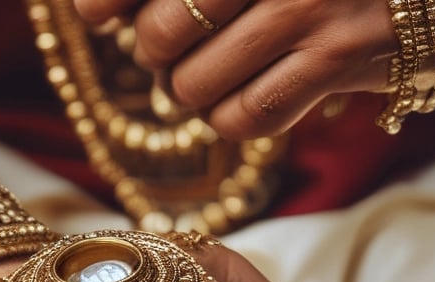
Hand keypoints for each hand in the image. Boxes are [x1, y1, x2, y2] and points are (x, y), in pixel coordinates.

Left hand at [74, 0, 434, 138]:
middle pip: (161, 37)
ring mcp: (309, 10)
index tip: (93, 16)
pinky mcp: (340, 58)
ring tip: (207, 76)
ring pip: (196, 86)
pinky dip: (230, 118)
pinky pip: (249, 116)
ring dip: (190, 92)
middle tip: (170, 50)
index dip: (104, 3)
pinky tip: (239, 99)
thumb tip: (99, 13)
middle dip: (154, 55)